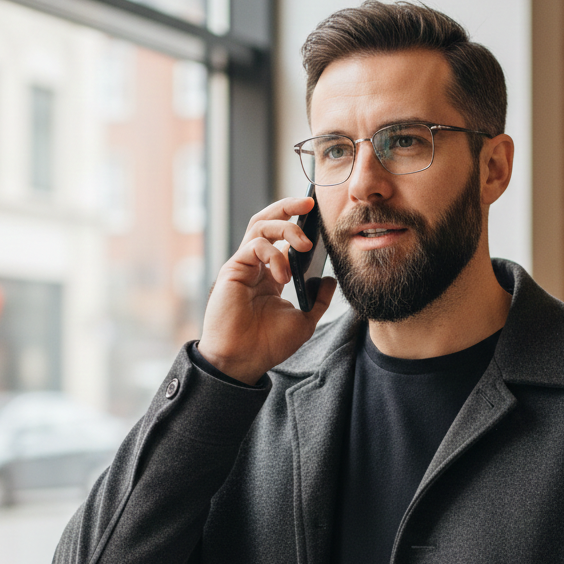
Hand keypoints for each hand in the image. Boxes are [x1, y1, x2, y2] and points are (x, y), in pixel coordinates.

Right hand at [197, 195, 335, 384]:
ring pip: (260, 225)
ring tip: (305, 244)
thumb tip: (330, 279)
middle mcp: (256, 265)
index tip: (319, 215)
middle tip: (310, 202)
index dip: (299, 222)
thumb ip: (318, 300)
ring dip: (286, 227)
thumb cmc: (267, 344)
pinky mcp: (233, 269)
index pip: (283, 237)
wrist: (243, 361)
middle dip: (288, 206)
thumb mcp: (304, 321)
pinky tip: (284, 275)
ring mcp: (243, 265)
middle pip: (267, 220)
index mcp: (270, 274)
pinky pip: (255, 246)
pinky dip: (274, 254)